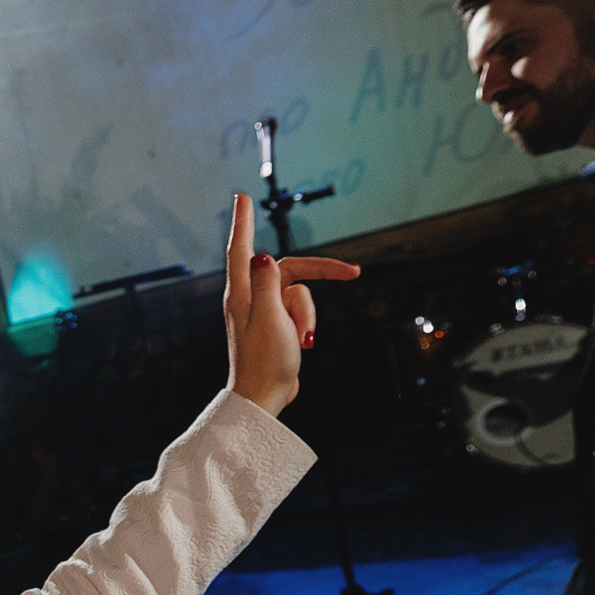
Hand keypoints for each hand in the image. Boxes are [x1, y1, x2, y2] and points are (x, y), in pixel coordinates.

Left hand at [221, 192, 359, 415]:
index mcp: (241, 293)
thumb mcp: (268, 321)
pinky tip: (302, 345)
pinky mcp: (277, 323)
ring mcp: (265, 310)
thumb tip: (262, 255)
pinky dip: (307, 325)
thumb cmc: (264, 362)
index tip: (242, 196)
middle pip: (290, 268)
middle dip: (321, 272)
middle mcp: (251, 297)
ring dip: (308, 315)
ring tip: (301, 340)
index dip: (243, 221)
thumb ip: (266, 286)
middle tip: (354, 272)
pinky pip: (301, 310)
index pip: (241, 248)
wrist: (265, 397)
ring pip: (300, 293)